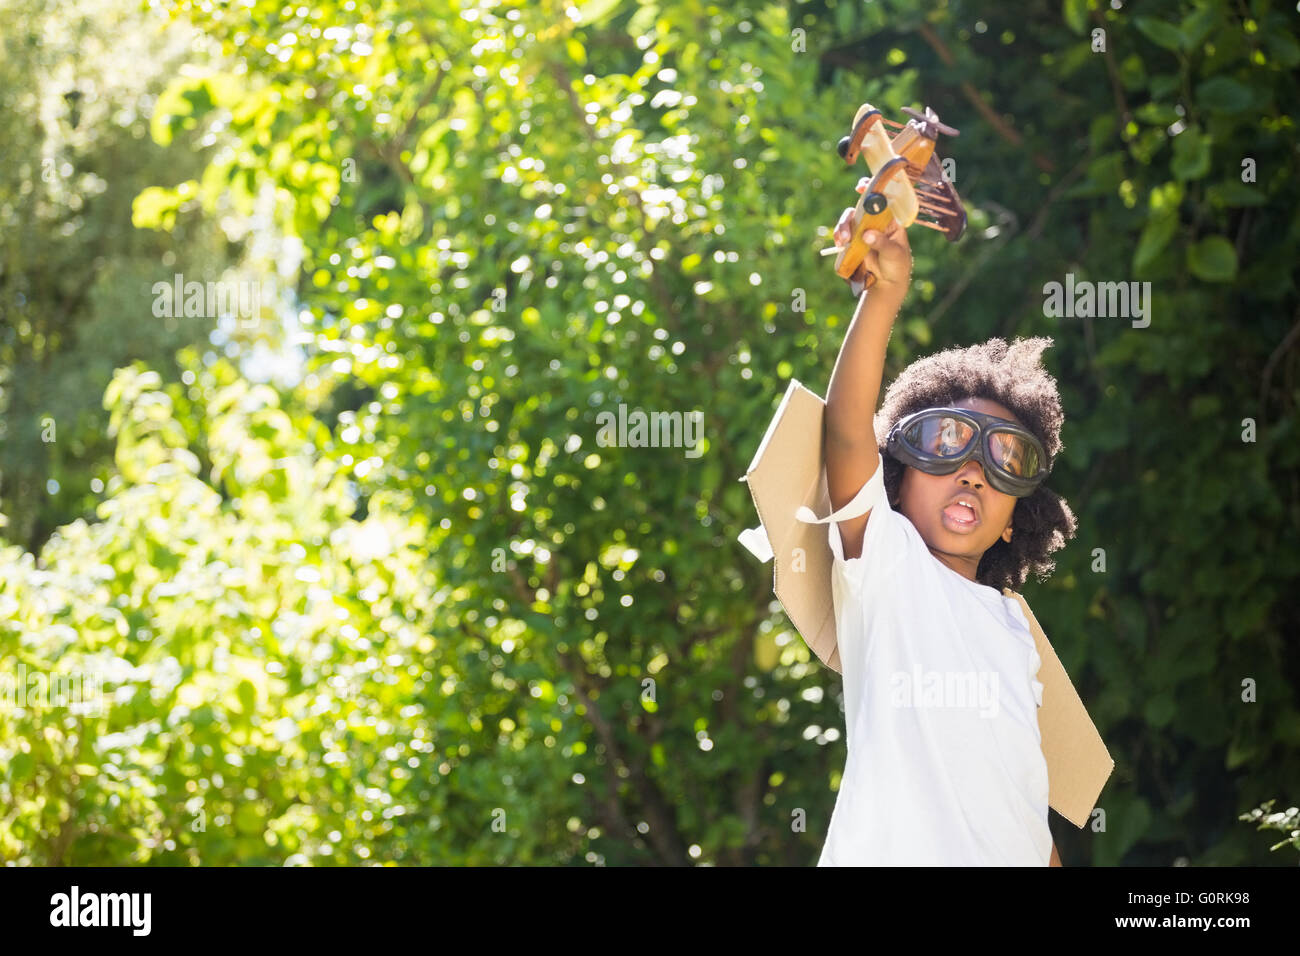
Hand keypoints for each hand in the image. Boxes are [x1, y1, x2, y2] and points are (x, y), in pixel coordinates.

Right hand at [833, 177, 913, 297]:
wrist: (887, 284)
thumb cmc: (897, 265)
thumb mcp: (894, 253)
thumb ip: (882, 243)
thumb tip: (866, 234)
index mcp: (890, 220)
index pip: (882, 199)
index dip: (872, 189)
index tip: (861, 187)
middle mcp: (875, 222)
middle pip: (860, 207)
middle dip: (851, 213)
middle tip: (848, 222)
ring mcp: (862, 231)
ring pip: (849, 220)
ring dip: (843, 227)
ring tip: (844, 241)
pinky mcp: (853, 242)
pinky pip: (843, 234)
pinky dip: (839, 236)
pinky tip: (840, 244)